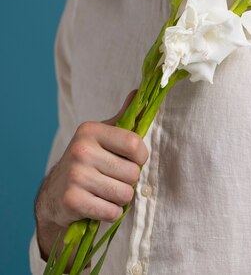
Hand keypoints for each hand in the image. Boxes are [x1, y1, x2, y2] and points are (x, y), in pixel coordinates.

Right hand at [35, 92, 147, 258]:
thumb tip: (139, 93)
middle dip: (129, 181)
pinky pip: (112, 211)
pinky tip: (99, 204)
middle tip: (115, 179)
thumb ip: (123, 118)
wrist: (54, 194)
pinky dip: (111, 212)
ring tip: (108, 192)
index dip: (141, 157)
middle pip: (132, 172)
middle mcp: (81, 150)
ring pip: (125, 194)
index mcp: (91, 130)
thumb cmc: (87, 161)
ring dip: (121, 198)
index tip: (133, 161)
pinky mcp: (72, 201)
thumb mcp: (102, 136)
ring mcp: (75, 175)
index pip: (134, 144)